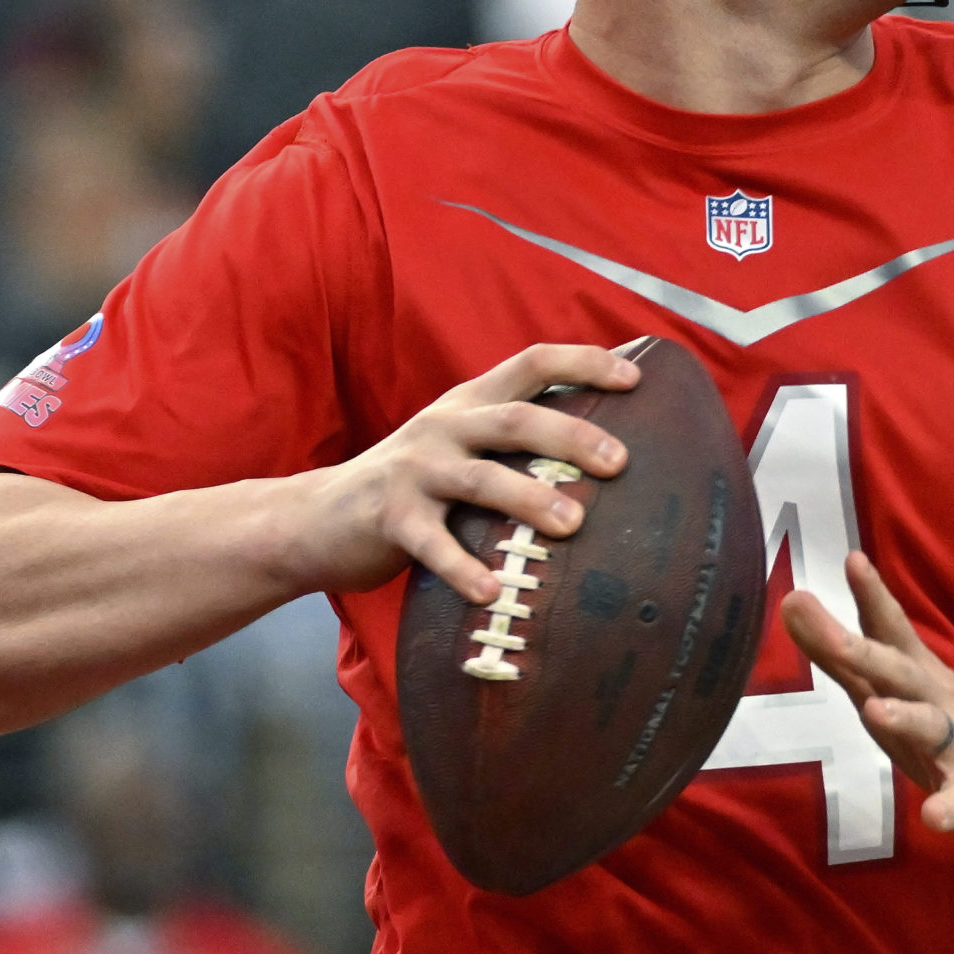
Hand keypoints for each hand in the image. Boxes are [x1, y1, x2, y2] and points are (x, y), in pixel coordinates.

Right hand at [288, 343, 635, 603]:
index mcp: (469, 403)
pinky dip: (463, 568)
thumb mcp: (460, 445)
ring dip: (528, 498)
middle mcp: (444, 426)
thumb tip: (604, 447)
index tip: (637, 378)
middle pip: (515, 419)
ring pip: (480, 478)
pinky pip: (432, 544)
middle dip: (571, 435)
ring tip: (571, 524)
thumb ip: (513, 442)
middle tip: (619, 462)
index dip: (584, 362)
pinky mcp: (389, 518)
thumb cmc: (413, 487)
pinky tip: (493, 592)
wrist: (316, 519)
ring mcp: (415, 471)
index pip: (532, 363)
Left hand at [782, 552, 953, 853]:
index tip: (852, 559)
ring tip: (875, 710)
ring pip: (931, 727)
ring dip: (904, 717)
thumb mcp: (889, 690)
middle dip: (864, 652)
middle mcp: (938, 700)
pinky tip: (934, 816)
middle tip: (830, 635)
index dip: (872, 595)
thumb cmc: (945, 727)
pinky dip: (950, 806)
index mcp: (916, 674)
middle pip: (899, 671)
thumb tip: (791, 602)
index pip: (890, 628)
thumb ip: (839, 653)